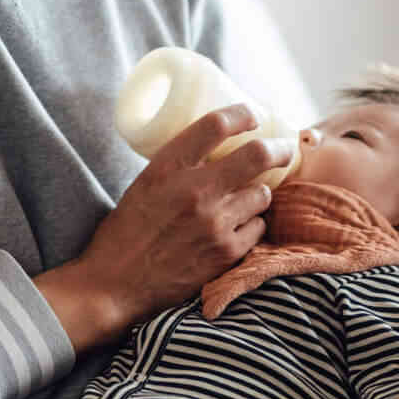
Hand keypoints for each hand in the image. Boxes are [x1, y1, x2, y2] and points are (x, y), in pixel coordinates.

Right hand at [36, 107, 294, 349]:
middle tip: (283, 149)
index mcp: (167, 168)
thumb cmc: (125, 233)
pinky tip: (234, 229)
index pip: (215, 124)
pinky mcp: (226, 252)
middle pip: (257, 154)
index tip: (252, 114)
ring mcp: (214, 222)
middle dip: (278, 148)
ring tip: (244, 201)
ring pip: (262, 194)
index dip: (241, 114)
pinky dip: (250, 226)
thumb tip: (215, 153)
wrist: (115, 284)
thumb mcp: (143, 185)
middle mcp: (194, 190)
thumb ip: (177, 168)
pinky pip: (257, 227)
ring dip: (257, 195)